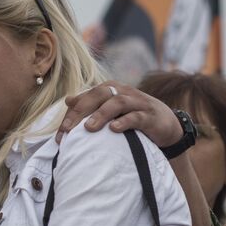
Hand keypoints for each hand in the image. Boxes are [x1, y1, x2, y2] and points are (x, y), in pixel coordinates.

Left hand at [57, 82, 181, 146]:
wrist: (165, 125)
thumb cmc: (132, 117)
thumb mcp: (111, 110)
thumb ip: (91, 105)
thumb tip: (68, 100)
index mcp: (110, 90)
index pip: (86, 98)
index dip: (71, 114)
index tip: (60, 135)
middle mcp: (122, 92)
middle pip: (99, 95)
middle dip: (81, 111)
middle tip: (68, 129)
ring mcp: (137, 103)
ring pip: (117, 102)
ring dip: (101, 114)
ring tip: (88, 128)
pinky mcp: (150, 116)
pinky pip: (136, 116)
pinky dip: (125, 121)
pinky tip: (114, 129)